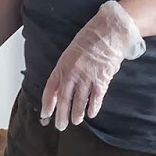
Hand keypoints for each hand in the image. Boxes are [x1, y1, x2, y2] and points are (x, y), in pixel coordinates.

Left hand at [40, 1, 143, 130]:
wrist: (110, 30)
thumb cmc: (91, 38)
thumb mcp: (71, 52)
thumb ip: (66, 69)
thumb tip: (61, 86)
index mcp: (63, 65)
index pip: (51, 88)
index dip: (47, 103)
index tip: (45, 114)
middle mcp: (73, 72)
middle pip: (64, 98)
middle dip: (62, 114)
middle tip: (61, 126)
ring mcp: (87, 76)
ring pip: (80, 100)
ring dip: (77, 113)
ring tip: (76, 121)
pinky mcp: (102, 79)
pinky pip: (96, 97)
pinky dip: (93, 107)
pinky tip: (91, 114)